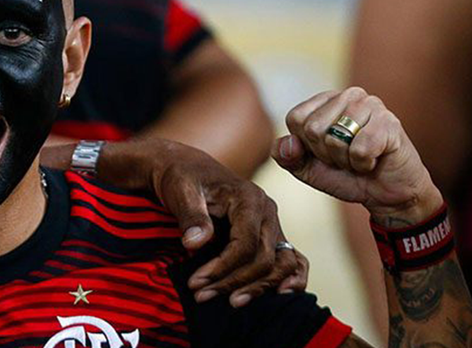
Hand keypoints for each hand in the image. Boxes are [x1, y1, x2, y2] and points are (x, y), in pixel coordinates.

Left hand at [99, 138, 307, 306]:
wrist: (185, 169)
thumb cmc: (181, 177)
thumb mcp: (180, 190)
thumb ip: (190, 216)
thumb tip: (195, 243)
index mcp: (249, 198)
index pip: (245, 244)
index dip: (222, 268)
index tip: (196, 283)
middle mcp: (267, 212)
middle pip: (263, 258)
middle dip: (233, 281)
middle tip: (201, 296)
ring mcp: (271, 224)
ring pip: (279, 264)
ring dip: (258, 287)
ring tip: (230, 302)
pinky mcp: (268, 235)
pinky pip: (291, 259)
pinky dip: (289, 278)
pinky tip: (280, 295)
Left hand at [273, 87, 442, 223]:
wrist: (386, 194)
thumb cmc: (346, 175)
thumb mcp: (307, 169)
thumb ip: (286, 156)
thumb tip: (288, 143)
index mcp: (325, 101)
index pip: (296, 118)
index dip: (306, 146)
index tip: (325, 153)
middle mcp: (348, 95)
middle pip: (313, 128)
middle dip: (326, 155)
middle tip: (346, 157)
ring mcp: (371, 105)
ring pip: (335, 138)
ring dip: (345, 160)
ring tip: (360, 158)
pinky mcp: (390, 122)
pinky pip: (360, 149)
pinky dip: (363, 164)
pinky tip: (374, 160)